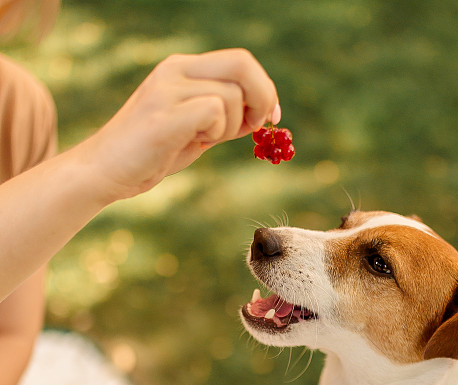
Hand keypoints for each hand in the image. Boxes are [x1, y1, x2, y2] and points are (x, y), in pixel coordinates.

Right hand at [80, 48, 279, 202]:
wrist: (105, 171)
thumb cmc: (150, 154)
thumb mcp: (194, 129)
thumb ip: (223, 116)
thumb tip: (264, 112)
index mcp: (182, 68)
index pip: (240, 61)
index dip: (265, 88)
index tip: (272, 117)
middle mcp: (175, 70)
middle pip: (242, 65)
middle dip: (263, 98)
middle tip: (258, 127)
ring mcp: (167, 90)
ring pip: (231, 96)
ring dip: (231, 127)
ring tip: (203, 141)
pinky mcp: (164, 115)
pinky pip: (214, 111)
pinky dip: (217, 133)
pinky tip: (197, 143)